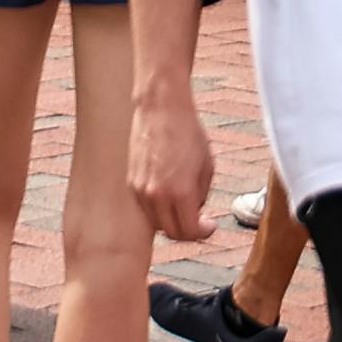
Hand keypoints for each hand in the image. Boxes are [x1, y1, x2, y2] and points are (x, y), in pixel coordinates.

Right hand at [130, 80, 213, 238]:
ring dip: (172, 220)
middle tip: (199, 221)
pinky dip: (158, 208)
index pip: (190, 231)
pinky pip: (146, 208)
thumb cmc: (188, 133)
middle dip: (188, 230)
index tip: (209, 227)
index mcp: (180, 192)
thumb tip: (196, 212)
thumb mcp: (207, 166)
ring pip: (157, 223)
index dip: (203, 232)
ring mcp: (141, 191)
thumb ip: (201, 195)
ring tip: (185, 204)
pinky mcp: (131, 183)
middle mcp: (157, 196)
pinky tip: (169, 193)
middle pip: (172, 232)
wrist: (161, 109)